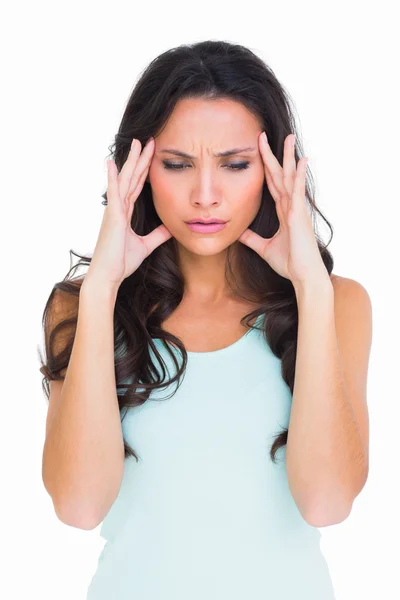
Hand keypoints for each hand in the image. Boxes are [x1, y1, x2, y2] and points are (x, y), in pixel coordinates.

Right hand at [86, 137, 171, 290]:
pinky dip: (113, 178)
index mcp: (125, 213)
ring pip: (125, 180)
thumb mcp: (145, 246)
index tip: (151, 154)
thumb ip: (157, 235)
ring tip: (136, 143)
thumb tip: (170, 227)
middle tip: (148, 140)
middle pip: (132, 178)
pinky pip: (114, 193)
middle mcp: (118, 208)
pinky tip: (112, 163)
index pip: (138, 186)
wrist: (108, 276)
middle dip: (140, 159)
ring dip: (131, 162)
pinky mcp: (112, 217)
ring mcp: (114, 211)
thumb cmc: (121, 263)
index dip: (144, 170)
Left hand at [238, 131, 328, 289]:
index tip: (259, 150)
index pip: (272, 183)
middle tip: (265, 135)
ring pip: (290, 177)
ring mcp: (296, 209)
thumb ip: (252, 238)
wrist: (303, 276)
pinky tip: (301, 160)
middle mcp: (290, 206)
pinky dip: (298, 176)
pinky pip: (297, 192)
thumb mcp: (263, 248)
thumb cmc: (289, 263)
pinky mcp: (299, 215)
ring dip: (289, 158)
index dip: (265, 167)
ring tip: (289, 138)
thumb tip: (237, 233)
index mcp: (283, 211)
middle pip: (280, 175)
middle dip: (272, 155)